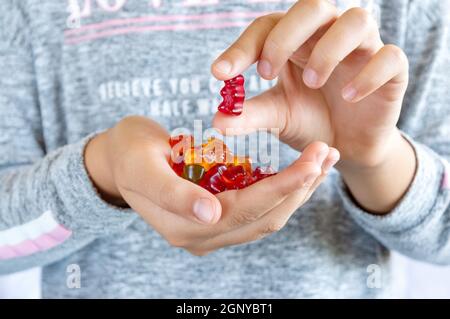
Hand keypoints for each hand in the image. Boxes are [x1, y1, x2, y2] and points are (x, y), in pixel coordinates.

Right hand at [85, 116, 339, 254]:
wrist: (120, 159)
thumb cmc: (128, 153)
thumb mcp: (143, 164)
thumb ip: (172, 193)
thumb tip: (210, 215)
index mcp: (182, 226)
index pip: (244, 209)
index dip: (281, 188)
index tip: (312, 162)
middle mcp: (202, 236)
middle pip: (263, 217)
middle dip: (299, 187)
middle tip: (327, 154)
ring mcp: (212, 231)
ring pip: (267, 216)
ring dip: (298, 190)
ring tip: (324, 160)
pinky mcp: (220, 219)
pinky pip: (259, 209)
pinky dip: (283, 190)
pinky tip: (302, 171)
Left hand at [212, 0, 408, 170]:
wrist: (348, 146)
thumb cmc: (311, 120)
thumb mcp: (278, 116)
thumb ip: (250, 115)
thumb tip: (217, 122)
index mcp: (296, 41)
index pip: (267, 26)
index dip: (242, 47)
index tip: (219, 74)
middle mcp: (328, 35)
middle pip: (312, 6)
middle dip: (286, 36)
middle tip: (267, 72)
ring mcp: (362, 49)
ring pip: (356, 20)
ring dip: (329, 50)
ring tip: (312, 81)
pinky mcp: (391, 70)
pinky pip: (389, 57)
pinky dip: (368, 75)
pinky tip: (348, 97)